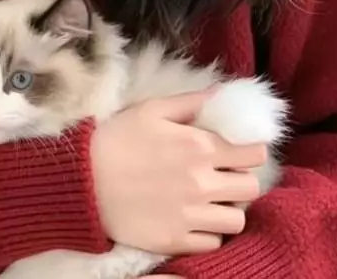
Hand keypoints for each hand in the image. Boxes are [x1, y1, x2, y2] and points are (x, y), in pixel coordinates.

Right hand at [91, 90, 265, 256]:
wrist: (82, 181)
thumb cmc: (118, 138)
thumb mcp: (154, 109)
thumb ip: (193, 102)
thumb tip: (221, 93)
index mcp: (200, 147)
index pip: (253, 154)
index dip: (252, 151)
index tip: (242, 151)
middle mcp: (202, 183)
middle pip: (251, 188)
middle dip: (244, 180)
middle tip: (227, 176)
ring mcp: (189, 215)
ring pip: (237, 220)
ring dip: (229, 208)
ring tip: (213, 200)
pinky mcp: (175, 240)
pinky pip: (213, 243)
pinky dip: (210, 233)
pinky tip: (196, 219)